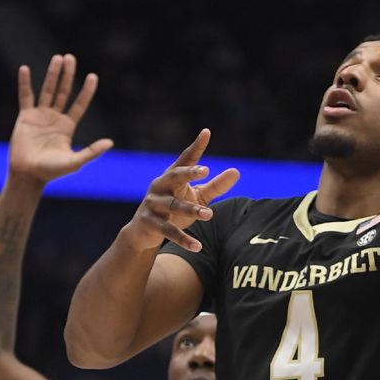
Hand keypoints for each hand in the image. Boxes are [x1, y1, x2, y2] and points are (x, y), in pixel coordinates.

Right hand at [8, 54, 112, 183]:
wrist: (28, 175)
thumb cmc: (51, 171)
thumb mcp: (75, 161)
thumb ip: (91, 151)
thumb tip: (110, 142)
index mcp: (68, 126)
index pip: (80, 104)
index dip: (86, 91)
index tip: (93, 76)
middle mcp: (55, 118)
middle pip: (64, 91)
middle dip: (68, 75)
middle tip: (71, 58)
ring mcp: (40, 115)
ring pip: (47, 90)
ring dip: (52, 74)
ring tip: (58, 58)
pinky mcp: (25, 117)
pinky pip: (25, 96)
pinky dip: (25, 83)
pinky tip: (25, 69)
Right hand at [124, 129, 239, 251]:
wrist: (143, 233)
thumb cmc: (175, 208)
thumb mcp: (196, 196)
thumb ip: (216, 186)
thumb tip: (236, 171)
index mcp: (172, 176)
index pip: (186, 159)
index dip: (196, 146)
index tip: (206, 132)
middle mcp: (160, 185)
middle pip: (175, 175)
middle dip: (189, 172)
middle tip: (205, 171)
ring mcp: (153, 204)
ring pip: (174, 205)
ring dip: (192, 210)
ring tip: (209, 214)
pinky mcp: (150, 223)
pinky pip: (168, 231)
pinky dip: (183, 239)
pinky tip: (198, 246)